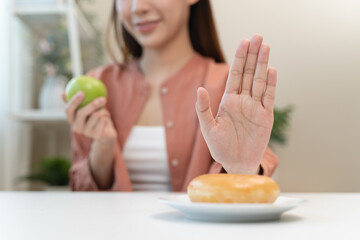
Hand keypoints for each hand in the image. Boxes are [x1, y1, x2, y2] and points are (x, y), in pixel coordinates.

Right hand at [62, 92, 117, 143]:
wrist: (106, 131)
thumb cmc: (94, 115)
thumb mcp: (86, 107)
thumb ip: (76, 100)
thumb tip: (62, 93)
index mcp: (71, 120)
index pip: (68, 110)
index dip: (73, 101)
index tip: (82, 92)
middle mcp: (77, 127)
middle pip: (81, 113)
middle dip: (92, 104)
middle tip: (103, 98)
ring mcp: (86, 132)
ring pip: (95, 115)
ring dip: (103, 110)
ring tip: (104, 111)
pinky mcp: (96, 135)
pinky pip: (103, 120)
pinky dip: (106, 116)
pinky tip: (106, 117)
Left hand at [195, 34, 276, 173]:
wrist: (236, 164)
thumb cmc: (220, 148)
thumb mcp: (208, 129)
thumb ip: (203, 109)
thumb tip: (199, 88)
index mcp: (228, 101)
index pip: (235, 75)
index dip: (239, 58)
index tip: (243, 41)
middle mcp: (243, 100)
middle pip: (249, 73)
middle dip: (252, 55)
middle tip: (257, 36)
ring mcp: (255, 107)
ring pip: (259, 81)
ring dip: (263, 64)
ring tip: (265, 47)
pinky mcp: (266, 117)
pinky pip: (268, 97)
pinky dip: (271, 84)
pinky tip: (272, 70)